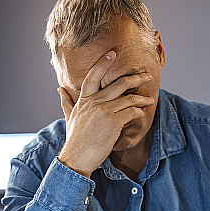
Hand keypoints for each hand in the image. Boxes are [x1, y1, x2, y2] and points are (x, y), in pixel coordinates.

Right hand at [57, 51, 153, 176]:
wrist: (77, 157)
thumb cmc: (75, 139)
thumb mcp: (69, 117)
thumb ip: (67, 101)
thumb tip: (59, 89)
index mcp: (84, 100)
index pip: (92, 76)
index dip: (102, 63)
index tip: (113, 53)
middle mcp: (94, 102)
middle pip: (119, 84)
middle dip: (136, 78)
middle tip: (146, 76)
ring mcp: (104, 111)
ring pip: (129, 98)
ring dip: (142, 98)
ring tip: (150, 99)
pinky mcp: (114, 123)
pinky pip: (131, 112)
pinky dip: (139, 112)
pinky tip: (142, 114)